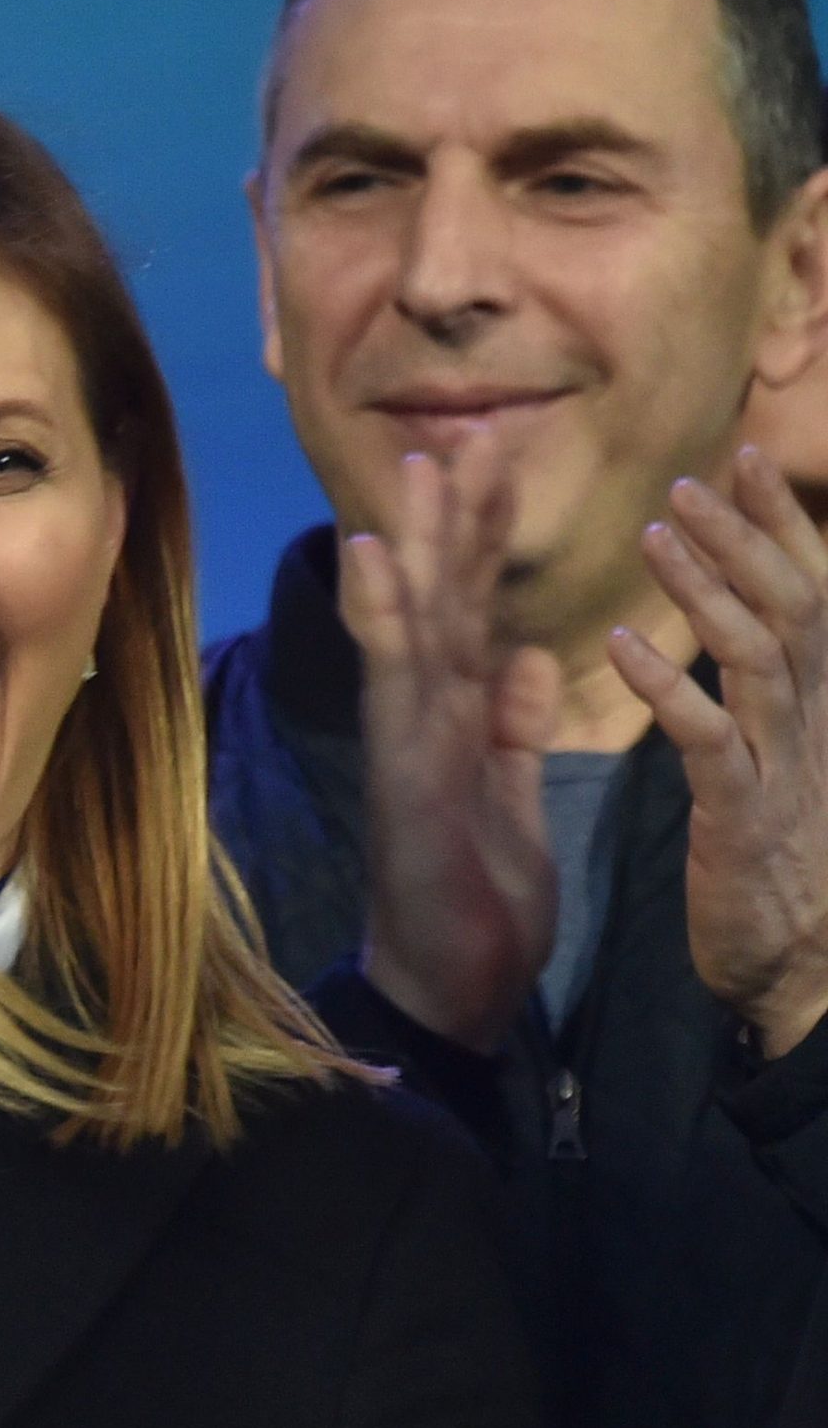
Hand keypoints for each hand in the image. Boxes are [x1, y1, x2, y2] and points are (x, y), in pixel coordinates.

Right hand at [345, 429, 563, 1051]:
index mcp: (458, 723)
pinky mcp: (404, 772)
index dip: (480, 542)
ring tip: (415, 471)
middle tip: (454, 434)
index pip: (472, 614)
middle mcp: (423, 719)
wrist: (449, 986)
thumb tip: (531, 657)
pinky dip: (383, 620)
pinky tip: (375, 562)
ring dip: (412, 546)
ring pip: (412, 626)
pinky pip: (395, 686)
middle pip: (438, 602)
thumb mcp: (517, 798)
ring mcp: (405, 741)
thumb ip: (518, 729)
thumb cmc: (478, 903)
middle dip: (446, 521)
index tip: (489, 467)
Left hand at [611, 446, 827, 1058]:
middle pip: (792, 605)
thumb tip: (756, 624)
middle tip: (689, 478)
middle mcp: (814, 721)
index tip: (740, 458)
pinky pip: (708, 737)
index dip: (778, 524)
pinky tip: (620, 643)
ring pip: (757, 655)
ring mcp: (782, 765)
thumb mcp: (783, 761)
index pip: (807, 593)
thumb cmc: (782, 860)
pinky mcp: (741, 815)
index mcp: (817, 704)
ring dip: (705, 588)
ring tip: (654, 533)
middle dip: (745, 536)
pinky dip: (667, 686)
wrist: (804, 969)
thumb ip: (769, 693)